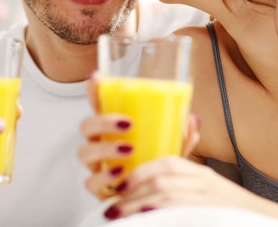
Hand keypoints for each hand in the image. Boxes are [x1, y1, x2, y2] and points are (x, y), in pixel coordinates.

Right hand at [79, 73, 199, 199]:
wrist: (154, 201)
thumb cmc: (157, 168)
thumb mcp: (171, 149)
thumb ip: (180, 135)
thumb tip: (193, 120)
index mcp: (114, 128)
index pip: (98, 104)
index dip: (94, 90)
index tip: (97, 78)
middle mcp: (100, 144)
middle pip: (86, 125)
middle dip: (103, 122)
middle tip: (128, 124)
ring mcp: (96, 166)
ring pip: (84, 152)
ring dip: (105, 149)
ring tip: (128, 150)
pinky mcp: (98, 188)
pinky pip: (90, 182)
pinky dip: (104, 178)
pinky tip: (120, 175)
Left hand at [101, 156, 244, 219]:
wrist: (264, 221)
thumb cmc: (227, 208)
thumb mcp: (206, 188)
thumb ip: (180, 180)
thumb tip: (149, 177)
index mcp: (200, 173)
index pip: (167, 164)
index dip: (139, 172)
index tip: (119, 184)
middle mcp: (205, 183)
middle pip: (162, 181)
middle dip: (132, 194)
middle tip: (111, 206)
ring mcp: (208, 201)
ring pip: (167, 197)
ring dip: (138, 206)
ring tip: (118, 215)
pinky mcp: (210, 216)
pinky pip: (179, 212)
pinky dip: (159, 214)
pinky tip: (145, 219)